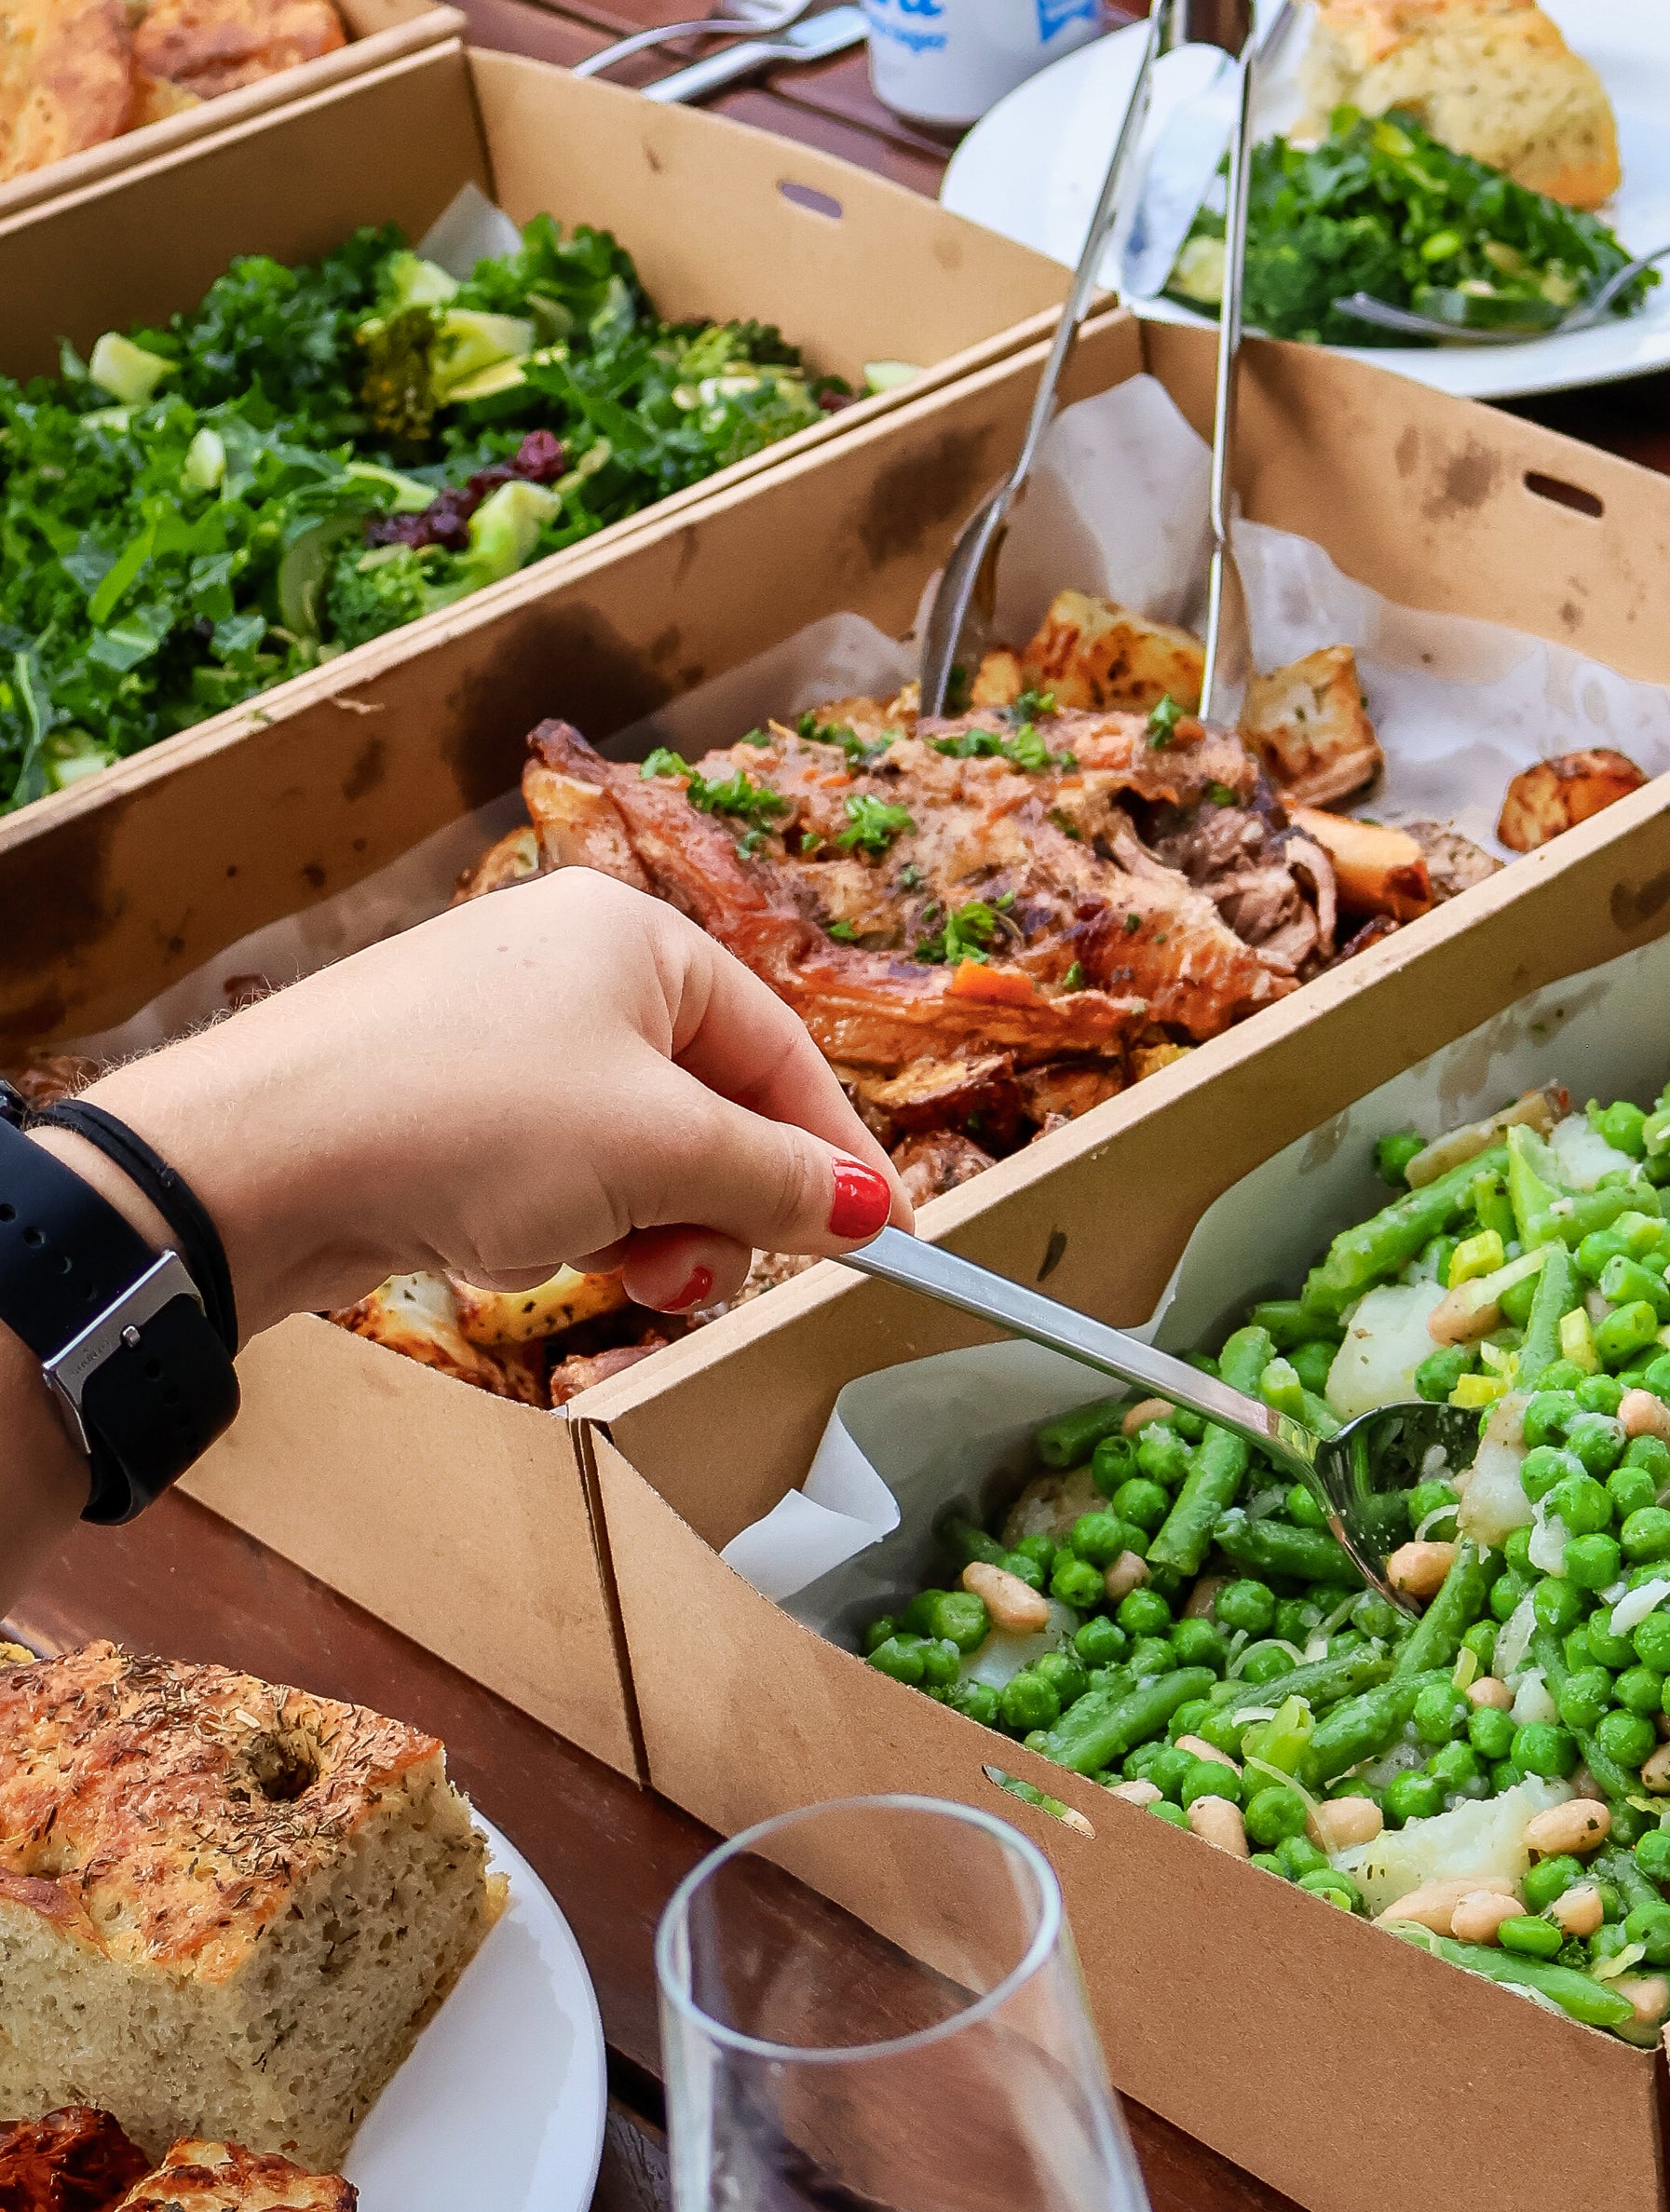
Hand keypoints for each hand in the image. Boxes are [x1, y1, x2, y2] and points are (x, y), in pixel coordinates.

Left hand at [70, 876, 901, 1332]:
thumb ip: (778, 1182)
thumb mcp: (659, 1155)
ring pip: (626, 1149)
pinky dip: (550, 1220)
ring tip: (596, 1266)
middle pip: (704, 1103)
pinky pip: (545, 1167)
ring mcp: (493, 1033)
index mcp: (635, 937)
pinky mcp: (433, 1099)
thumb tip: (868, 1207)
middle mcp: (567, 966)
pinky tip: (503, 1246)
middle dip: (712, 1202)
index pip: (780, 1049)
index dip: (832, 1153)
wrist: (247, 1163)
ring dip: (635, 1224)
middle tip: (695, 1274)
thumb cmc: (468, 1122)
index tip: (880, 1238)